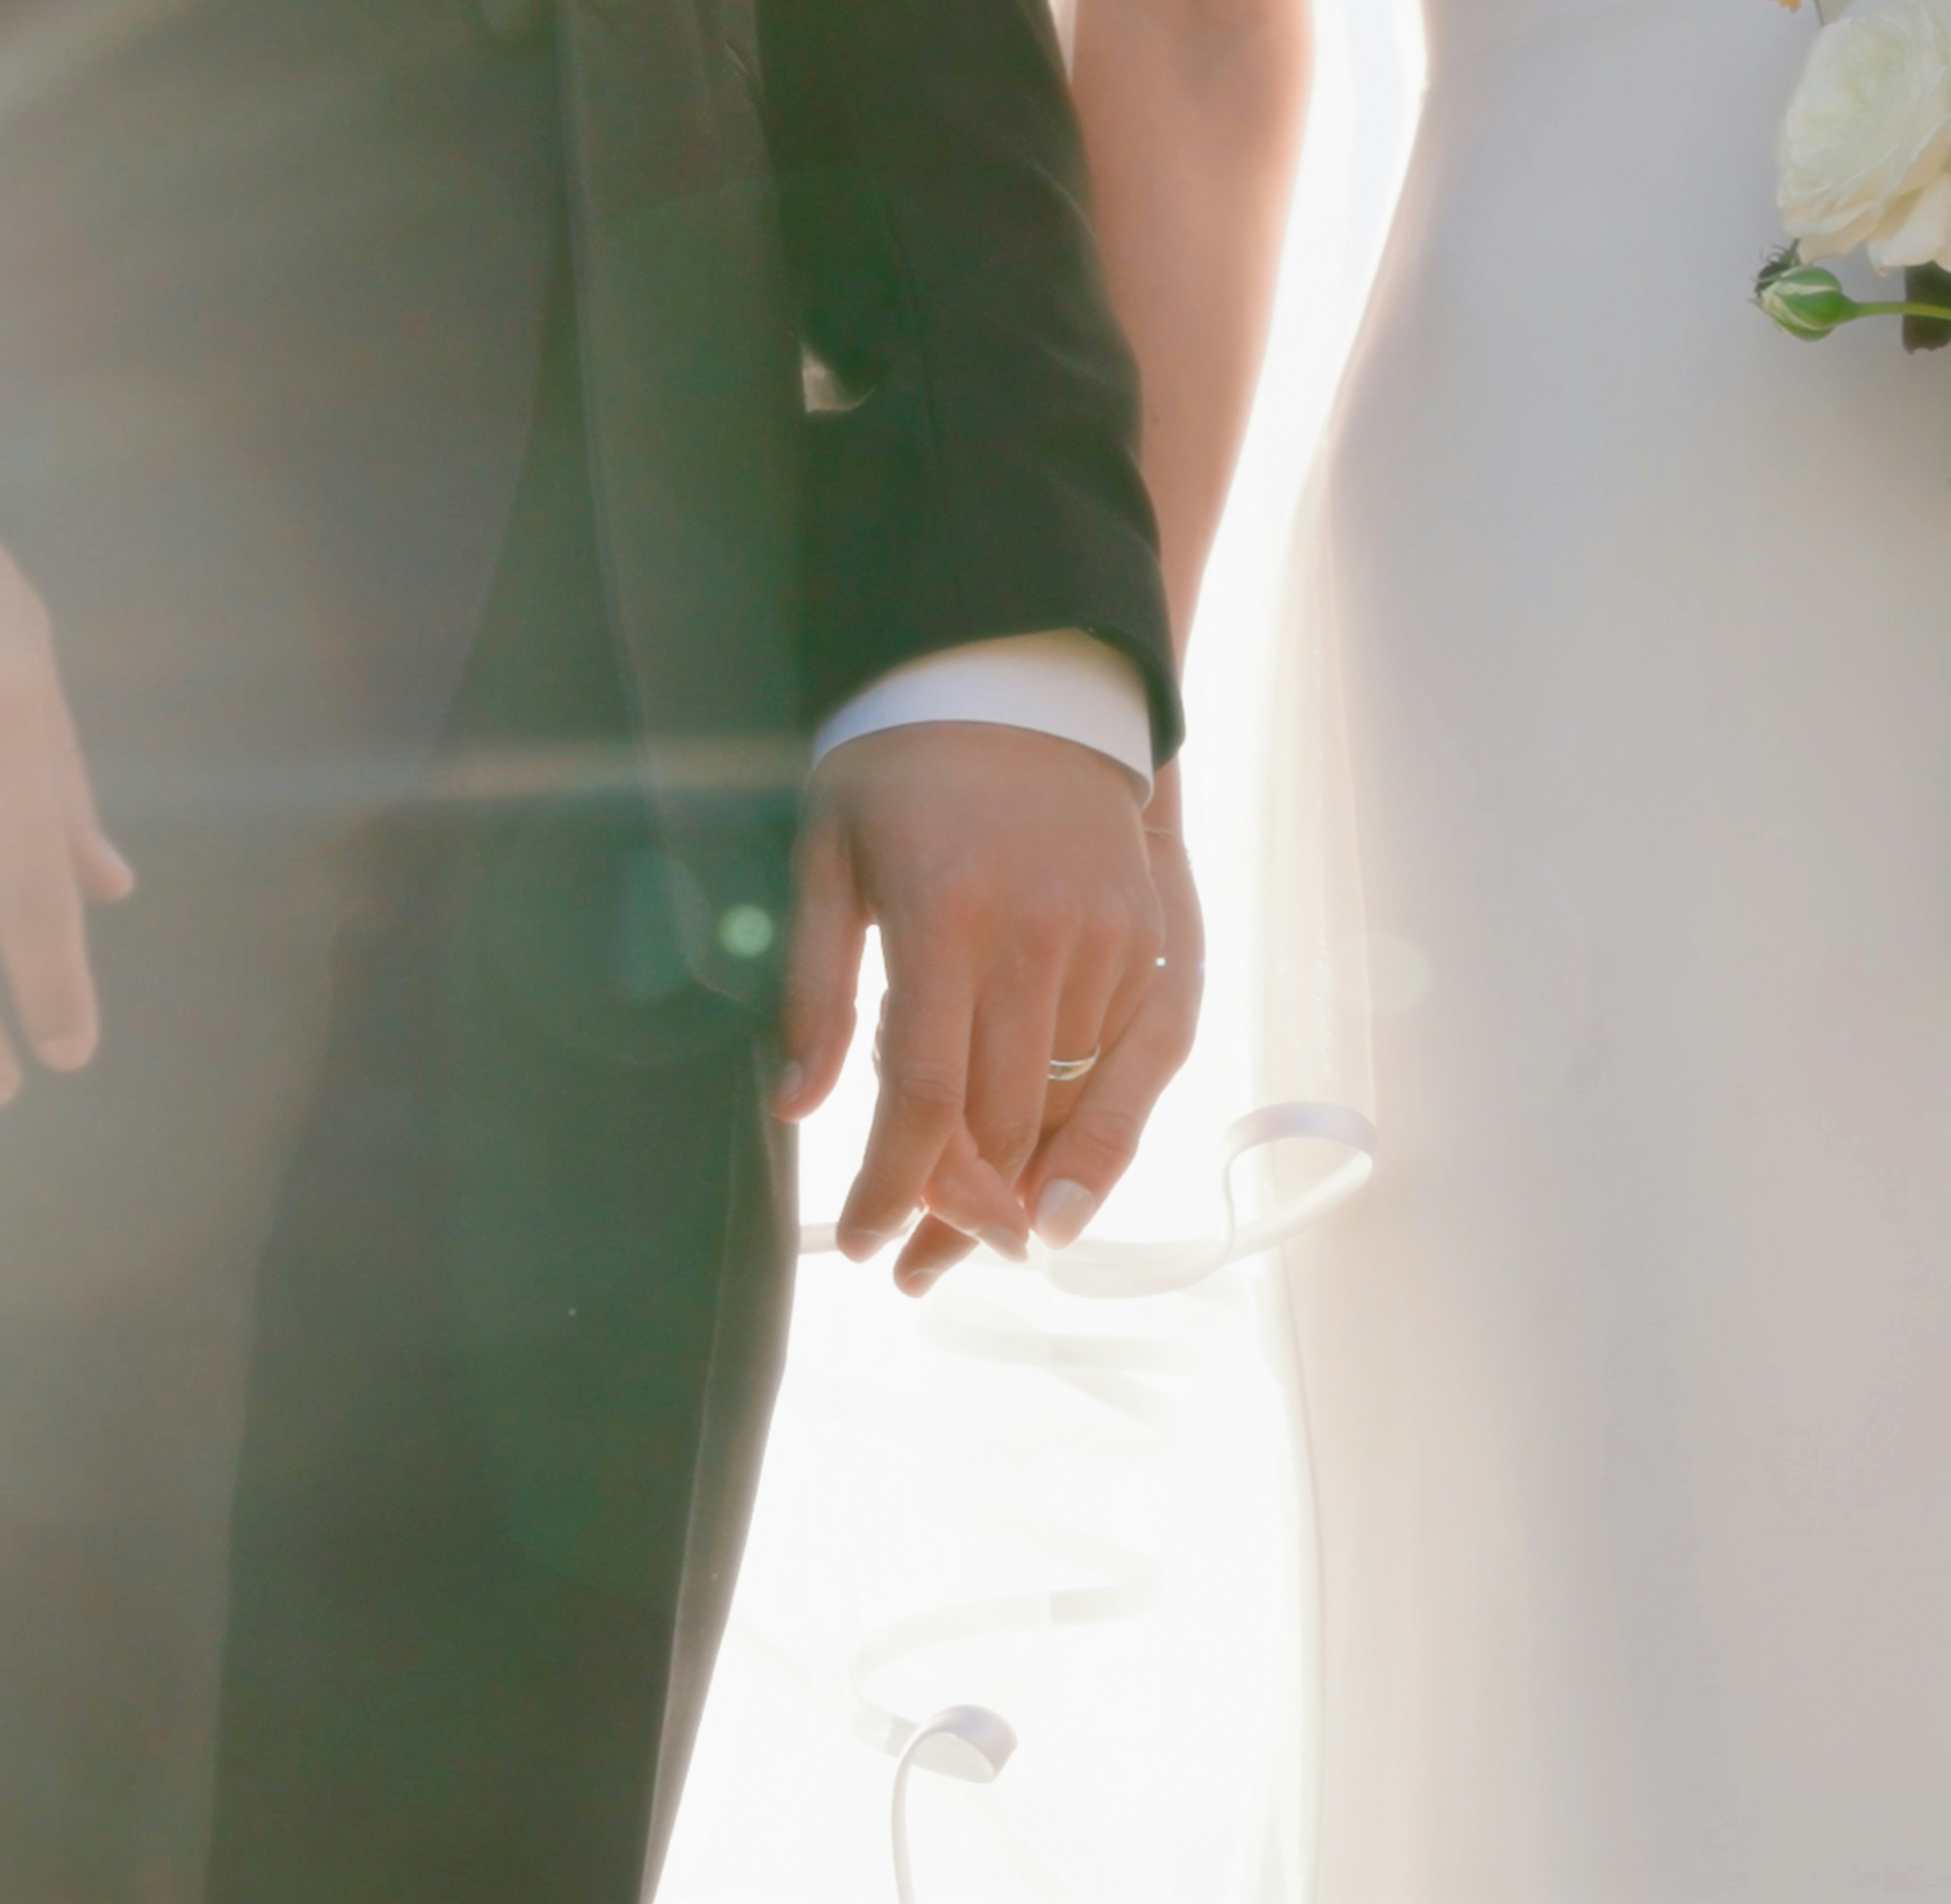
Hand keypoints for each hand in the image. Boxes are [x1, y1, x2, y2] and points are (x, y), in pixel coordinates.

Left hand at [774, 724, 1188, 1296]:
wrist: (1024, 682)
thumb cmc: (901, 768)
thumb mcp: (825, 854)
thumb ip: (813, 988)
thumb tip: (796, 1109)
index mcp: (947, 917)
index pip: (926, 1096)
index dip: (895, 1187)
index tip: (865, 1245)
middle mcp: (1042, 938)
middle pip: (1003, 1124)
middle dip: (953, 1214)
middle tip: (911, 1268)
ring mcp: (1111, 944)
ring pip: (1069, 1111)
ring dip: (1020, 1194)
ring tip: (969, 1247)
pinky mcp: (1155, 946)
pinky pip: (1133, 1075)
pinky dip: (1096, 1145)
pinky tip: (1060, 1201)